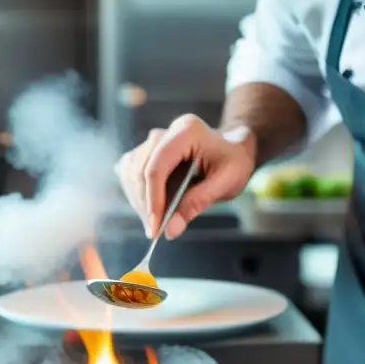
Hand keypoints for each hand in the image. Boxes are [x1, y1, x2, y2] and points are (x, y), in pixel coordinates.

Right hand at [114, 114, 256, 238]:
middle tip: (156, 231)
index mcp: (186, 132)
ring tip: (155, 222)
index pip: (157, 167)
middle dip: (145, 205)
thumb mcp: (227, 182)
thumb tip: (170, 230)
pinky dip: (136, 193)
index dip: (152, 199)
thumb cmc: (233, 163)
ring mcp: (153, 140)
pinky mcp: (147, 150)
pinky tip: (149, 208)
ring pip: (131, 172)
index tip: (156, 227)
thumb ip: (198, 203)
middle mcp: (165, 132)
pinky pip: (131, 172)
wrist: (233, 149)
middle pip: (140, 171)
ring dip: (138, 201)